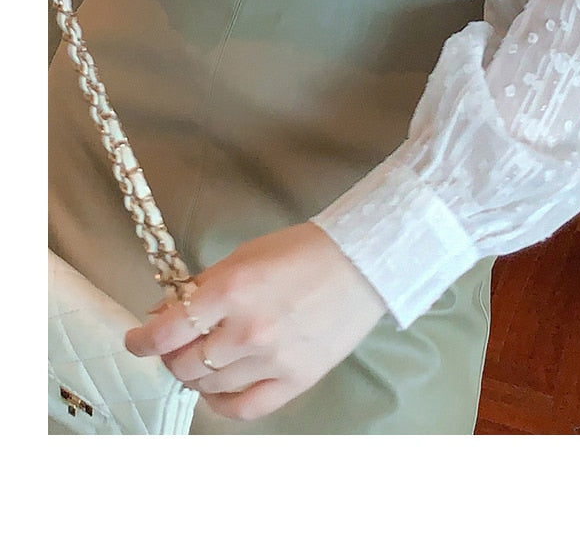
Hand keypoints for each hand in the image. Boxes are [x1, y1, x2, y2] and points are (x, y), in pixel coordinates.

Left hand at [124, 222, 387, 419]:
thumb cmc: (302, 251)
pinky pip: (245, 407)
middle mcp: (247, 330)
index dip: (142, 341)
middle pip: (184, 364)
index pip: (166, 332)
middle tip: (179, 344)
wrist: (362, 263)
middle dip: (172, 355)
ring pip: (209, 386)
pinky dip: (222, 403)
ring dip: (197, 375)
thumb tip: (164, 316)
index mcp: (231, 290)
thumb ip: (202, 287)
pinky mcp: (297, 380)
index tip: (138, 340)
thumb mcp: (245, 256)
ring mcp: (273, 360)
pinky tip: (219, 391)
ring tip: (205, 360)